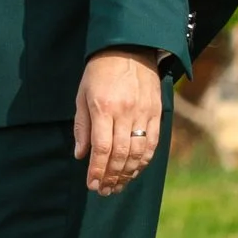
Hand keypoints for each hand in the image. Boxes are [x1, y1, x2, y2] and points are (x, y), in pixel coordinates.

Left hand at [75, 47, 165, 195]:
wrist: (129, 47)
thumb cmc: (99, 71)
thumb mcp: (82, 95)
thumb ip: (82, 126)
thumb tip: (80, 155)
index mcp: (103, 107)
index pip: (101, 148)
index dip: (96, 170)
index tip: (92, 185)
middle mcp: (124, 112)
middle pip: (120, 155)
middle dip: (111, 177)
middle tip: (104, 190)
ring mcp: (143, 113)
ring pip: (138, 153)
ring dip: (127, 174)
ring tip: (117, 185)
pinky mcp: (157, 112)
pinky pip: (153, 143)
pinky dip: (144, 161)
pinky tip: (135, 171)